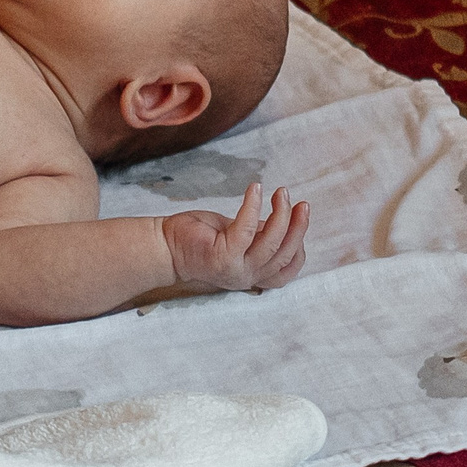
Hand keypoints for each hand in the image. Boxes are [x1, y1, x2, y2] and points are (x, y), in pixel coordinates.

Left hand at [161, 185, 307, 292]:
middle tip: (301, 203)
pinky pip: (247, 228)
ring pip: (271, 243)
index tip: (302, 219)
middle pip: (285, 255)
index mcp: (253, 276)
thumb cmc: (201, 238)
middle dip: (298, 227)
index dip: (300, 246)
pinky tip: (256, 189)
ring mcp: (236, 268)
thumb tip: (284, 221)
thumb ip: (260, 236)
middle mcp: (247, 277)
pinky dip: (254, 207)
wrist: (164, 246)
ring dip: (282, 216)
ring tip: (282, 193)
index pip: (287, 270)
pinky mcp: (223, 254)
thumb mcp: (238, 238)